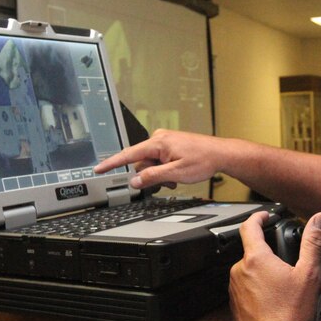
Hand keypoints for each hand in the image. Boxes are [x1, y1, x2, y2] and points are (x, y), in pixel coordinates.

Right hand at [93, 128, 226, 189]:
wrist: (221, 154)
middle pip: (141, 162)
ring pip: (151, 163)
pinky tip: (176, 173)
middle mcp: (159, 138)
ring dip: (159, 174)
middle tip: (167, 182)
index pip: (128, 154)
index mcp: (158, 142)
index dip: (112, 163)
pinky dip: (164, 169)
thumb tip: (135, 181)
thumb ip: (153, 177)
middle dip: (150, 175)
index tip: (98, 168)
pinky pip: (159, 160)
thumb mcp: (176, 173)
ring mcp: (165, 141)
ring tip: (176, 178)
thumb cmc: (203, 160)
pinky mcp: (170, 145)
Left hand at [229, 211, 320, 320]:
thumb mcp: (309, 273)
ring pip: (248, 272)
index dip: (258, 217)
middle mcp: (239, 272)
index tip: (265, 216)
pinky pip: (244, 290)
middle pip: (251, 252)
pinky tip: (273, 301)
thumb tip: (318, 220)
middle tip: (286, 264)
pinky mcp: (234, 306)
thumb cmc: (292, 312)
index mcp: (255, 259)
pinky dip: (257, 290)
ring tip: (282, 286)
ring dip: (262, 273)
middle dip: (267, 254)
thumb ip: (312, 242)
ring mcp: (234, 290)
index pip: (250, 227)